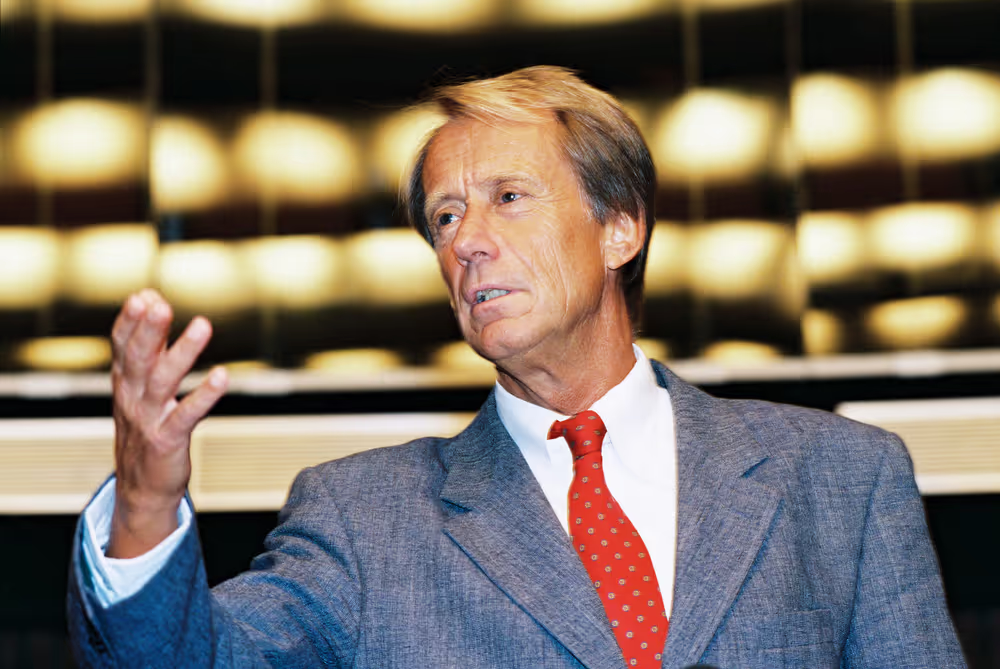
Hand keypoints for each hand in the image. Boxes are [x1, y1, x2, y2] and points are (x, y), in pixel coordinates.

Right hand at [107, 289, 227, 557]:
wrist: (142, 488)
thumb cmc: (146, 430)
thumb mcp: (141, 388)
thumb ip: (150, 346)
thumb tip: (153, 301)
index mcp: (125, 383)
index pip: (121, 346)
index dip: (131, 321)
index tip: (144, 295)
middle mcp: (132, 398)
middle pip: (138, 359)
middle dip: (148, 330)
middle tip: (160, 304)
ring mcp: (149, 420)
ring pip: (162, 381)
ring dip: (182, 353)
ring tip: (203, 326)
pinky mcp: (168, 440)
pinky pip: (187, 415)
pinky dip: (205, 395)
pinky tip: (223, 376)